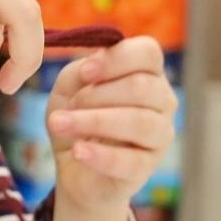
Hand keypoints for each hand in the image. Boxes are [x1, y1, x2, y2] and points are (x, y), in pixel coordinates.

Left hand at [44, 36, 176, 215]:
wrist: (74, 167)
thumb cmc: (78, 117)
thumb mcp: (69, 88)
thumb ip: (80, 71)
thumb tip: (93, 65)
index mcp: (147, 73)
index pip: (148, 53)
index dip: (116, 59)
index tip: (85, 72)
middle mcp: (162, 101)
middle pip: (142, 87)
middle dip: (96, 95)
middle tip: (67, 107)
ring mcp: (160, 135)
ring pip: (140, 122)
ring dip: (93, 121)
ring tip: (59, 125)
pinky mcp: (147, 167)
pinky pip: (132, 161)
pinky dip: (101, 155)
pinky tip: (78, 151)